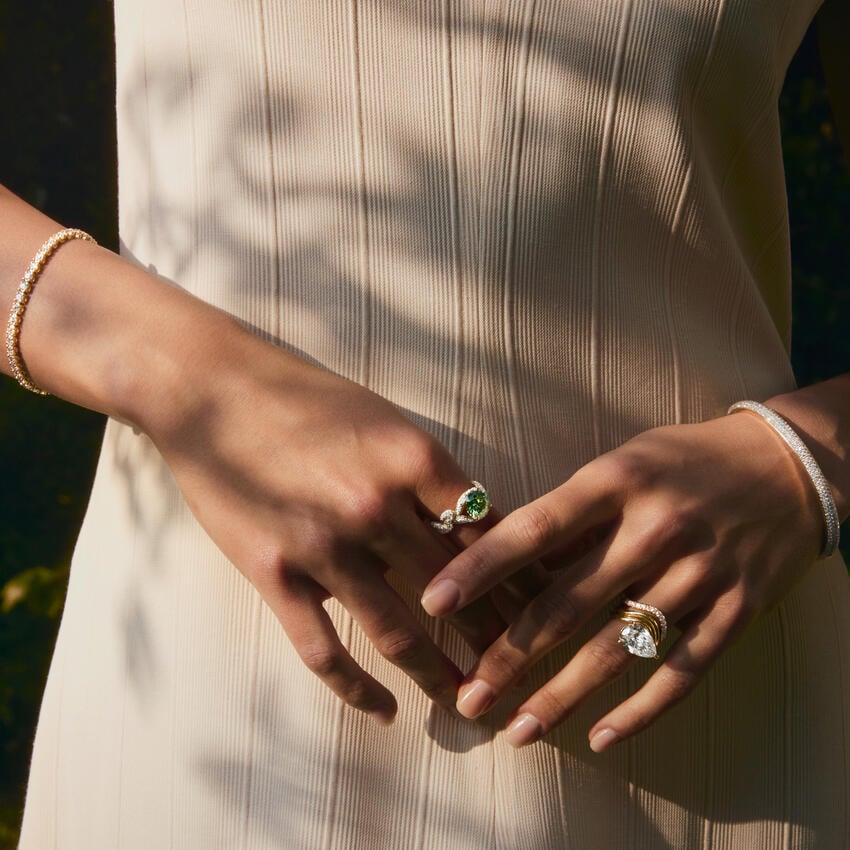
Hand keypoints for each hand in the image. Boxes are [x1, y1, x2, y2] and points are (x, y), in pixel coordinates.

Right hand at [141, 314, 505, 723]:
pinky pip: (325, 652)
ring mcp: (325, 546)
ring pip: (399, 634)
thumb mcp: (384, 419)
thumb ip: (427, 476)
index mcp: (413, 459)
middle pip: (456, 589)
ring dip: (440, 675)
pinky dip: (358, 690)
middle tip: (519, 665)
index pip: (490, 533)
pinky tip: (385, 711)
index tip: (542, 604)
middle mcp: (377, 507)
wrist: (212, 390)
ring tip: (468, 699)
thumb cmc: (306, 397)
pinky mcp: (276, 575)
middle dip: (495, 634)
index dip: (523, 576)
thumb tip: (472, 526)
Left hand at [420, 411, 826, 748]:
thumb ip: (572, 511)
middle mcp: (654, 530)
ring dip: (562, 697)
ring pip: (616, 650)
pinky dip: (641, 711)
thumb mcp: (624, 462)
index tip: (434, 601)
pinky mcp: (735, 611)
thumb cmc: (687, 459)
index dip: (480, 567)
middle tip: (468, 696)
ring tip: (516, 730)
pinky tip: (602, 738)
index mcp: (616, 481)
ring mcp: (698, 575)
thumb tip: (510, 560)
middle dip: (510, 656)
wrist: (787, 465)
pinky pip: (681, 671)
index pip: (533, 529)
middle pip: (567, 604)